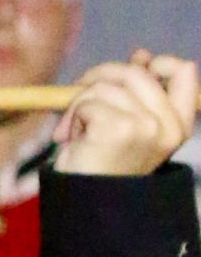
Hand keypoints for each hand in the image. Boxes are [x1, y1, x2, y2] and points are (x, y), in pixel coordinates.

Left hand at [51, 50, 200, 179]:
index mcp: (178, 124)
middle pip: (135, 72)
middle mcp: (168, 126)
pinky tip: (73, 139)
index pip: (184, 71)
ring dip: (79, 104)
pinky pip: (88, 102)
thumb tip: (141, 55)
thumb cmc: (101, 161)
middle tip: (78, 99)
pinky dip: (72, 117)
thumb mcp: (126, 122)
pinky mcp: (120, 129)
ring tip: (75, 131)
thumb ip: (136, 91)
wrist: (85, 201)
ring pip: (105, 87)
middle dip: (98, 78)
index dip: (156, 63)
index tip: (133, 69)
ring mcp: (147, 127)